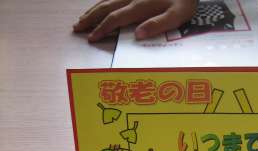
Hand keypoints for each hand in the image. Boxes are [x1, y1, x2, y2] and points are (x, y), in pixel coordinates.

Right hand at [73, 0, 197, 41]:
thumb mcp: (178, 14)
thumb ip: (158, 24)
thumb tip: (138, 35)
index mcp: (142, 5)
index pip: (116, 18)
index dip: (103, 28)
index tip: (91, 38)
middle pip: (106, 7)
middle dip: (91, 18)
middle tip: (76, 28)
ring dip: (93, 9)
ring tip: (81, 18)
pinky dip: (102, 1)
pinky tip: (97, 6)